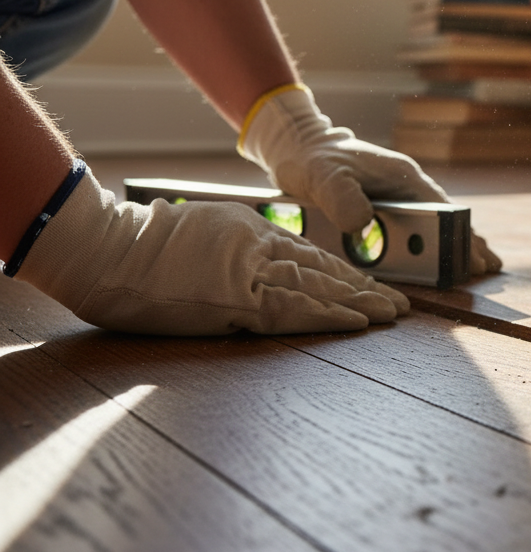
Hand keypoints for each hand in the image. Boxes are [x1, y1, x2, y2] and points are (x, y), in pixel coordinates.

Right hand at [17, 169, 409, 334]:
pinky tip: (357, 322)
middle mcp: (259, 248)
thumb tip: (268, 266)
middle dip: (365, 290)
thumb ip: (242, 246)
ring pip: (318, 288)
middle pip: (324, 271)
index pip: (311, 255)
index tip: (373, 285)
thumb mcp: (205, 231)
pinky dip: (329, 316)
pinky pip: (294, 309)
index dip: (346, 273)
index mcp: (252, 229)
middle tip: (400, 304)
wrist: (108, 252)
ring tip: (391, 315)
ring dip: (359, 304)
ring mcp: (250, 273)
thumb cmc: (144, 245)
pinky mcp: (236, 299)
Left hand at [238, 85, 501, 274]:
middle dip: (464, 242)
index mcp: (403, 177)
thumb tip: (363, 226)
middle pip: (442, 220)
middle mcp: (406, 188)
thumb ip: (341, 198)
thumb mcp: (324, 176)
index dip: (457, 234)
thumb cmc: (314, 159)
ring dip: (451, 245)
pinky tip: (440, 258)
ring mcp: (397, 198)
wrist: (300, 148)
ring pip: (431, 225)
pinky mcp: (384, 209)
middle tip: (487, 266)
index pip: (441, 210)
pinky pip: (412, 229)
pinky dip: (429, 244)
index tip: (474, 255)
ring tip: (475, 266)